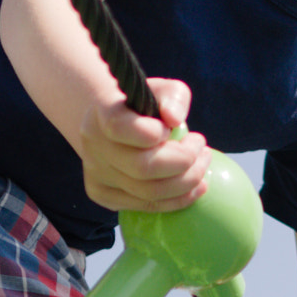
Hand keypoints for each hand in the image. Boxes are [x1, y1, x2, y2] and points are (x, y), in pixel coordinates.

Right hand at [77, 77, 208, 211]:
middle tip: (201, 147)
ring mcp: (96, 174)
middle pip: (142, 167)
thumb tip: (175, 118)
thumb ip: (172, 97)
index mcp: (102, 113)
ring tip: (202, 164)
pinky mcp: (103, 195)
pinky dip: (178, 199)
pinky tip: (195, 186)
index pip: (121, 128)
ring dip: (187, 182)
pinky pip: (147, 206)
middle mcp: (94, 146)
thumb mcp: (162, 89)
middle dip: (184, 161)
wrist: (112, 125)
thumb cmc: (143, 106)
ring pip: (148, 193)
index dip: (154, 133)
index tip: (171, 127)